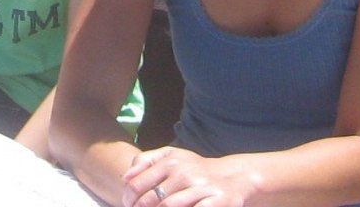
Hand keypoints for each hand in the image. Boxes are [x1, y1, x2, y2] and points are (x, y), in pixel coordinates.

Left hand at [122, 146, 257, 206]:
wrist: (234, 177)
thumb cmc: (196, 170)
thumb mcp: (172, 157)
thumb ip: (147, 161)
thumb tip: (125, 177)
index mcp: (170, 161)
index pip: (136, 184)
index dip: (128, 199)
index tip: (128, 206)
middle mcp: (184, 172)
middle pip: (150, 199)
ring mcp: (200, 187)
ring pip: (168, 206)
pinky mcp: (216, 201)